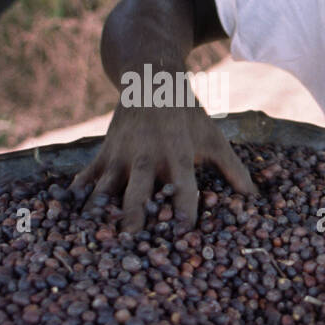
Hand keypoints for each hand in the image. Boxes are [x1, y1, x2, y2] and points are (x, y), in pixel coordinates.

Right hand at [70, 101, 257, 231]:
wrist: (151, 77)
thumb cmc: (188, 114)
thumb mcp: (213, 138)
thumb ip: (234, 171)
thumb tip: (256, 201)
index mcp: (178, 156)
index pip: (183, 191)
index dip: (183, 215)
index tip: (182, 239)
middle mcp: (147, 158)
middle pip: (138, 195)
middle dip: (133, 221)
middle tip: (129, 247)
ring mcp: (121, 156)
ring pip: (106, 190)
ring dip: (101, 215)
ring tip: (94, 241)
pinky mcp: (104, 152)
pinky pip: (86, 177)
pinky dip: (77, 195)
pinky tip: (67, 217)